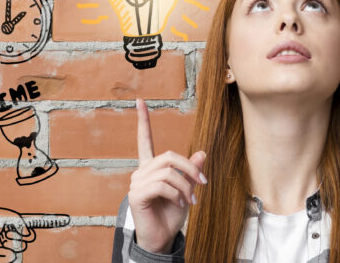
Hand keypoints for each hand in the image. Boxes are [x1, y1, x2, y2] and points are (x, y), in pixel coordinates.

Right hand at [128, 98, 205, 253]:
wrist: (162, 237)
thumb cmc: (171, 215)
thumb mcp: (186, 190)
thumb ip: (191, 172)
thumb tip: (202, 152)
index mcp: (150, 168)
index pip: (145, 140)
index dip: (143, 121)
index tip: (140, 101)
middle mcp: (141, 172)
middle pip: (168, 156)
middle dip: (189, 168)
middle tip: (203, 182)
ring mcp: (136, 183)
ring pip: (168, 172)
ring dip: (185, 186)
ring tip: (190, 200)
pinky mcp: (136, 194)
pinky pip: (162, 185)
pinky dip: (176, 193)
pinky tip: (179, 203)